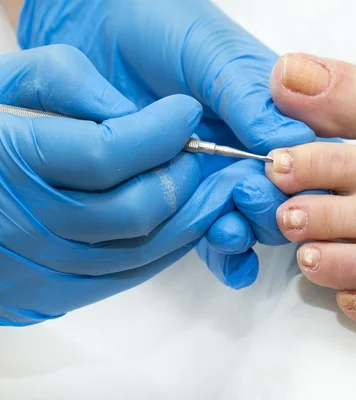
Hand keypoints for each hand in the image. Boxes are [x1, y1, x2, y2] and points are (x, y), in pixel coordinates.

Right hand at [0, 45, 264, 324]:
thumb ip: (59, 79)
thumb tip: (130, 110)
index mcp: (11, 162)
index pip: (107, 153)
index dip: (160, 132)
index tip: (185, 112)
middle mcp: (26, 224)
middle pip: (134, 209)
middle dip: (180, 176)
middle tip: (195, 152)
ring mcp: (37, 268)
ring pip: (139, 251)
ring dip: (186, 218)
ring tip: (208, 189)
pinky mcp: (46, 296)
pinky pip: (123, 278)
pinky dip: (162, 250)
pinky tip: (179, 222)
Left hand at [17, 0, 314, 286]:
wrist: (94, 31)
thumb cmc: (158, 27)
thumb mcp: (209, 51)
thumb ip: (248, 95)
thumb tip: (291, 142)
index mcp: (273, 113)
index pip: (309, 157)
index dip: (302, 178)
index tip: (273, 176)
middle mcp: (251, 149)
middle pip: (286, 200)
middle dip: (269, 211)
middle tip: (241, 196)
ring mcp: (219, 176)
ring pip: (251, 224)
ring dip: (245, 236)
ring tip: (224, 231)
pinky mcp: (187, 199)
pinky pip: (214, 237)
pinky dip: (226, 256)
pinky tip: (226, 258)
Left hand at [265, 53, 355, 393]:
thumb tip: (286, 74)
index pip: (318, 144)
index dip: (288, 156)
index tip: (281, 164)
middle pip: (313, 208)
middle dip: (294, 210)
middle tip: (296, 211)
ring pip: (331, 263)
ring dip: (318, 257)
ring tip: (319, 251)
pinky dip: (355, 300)